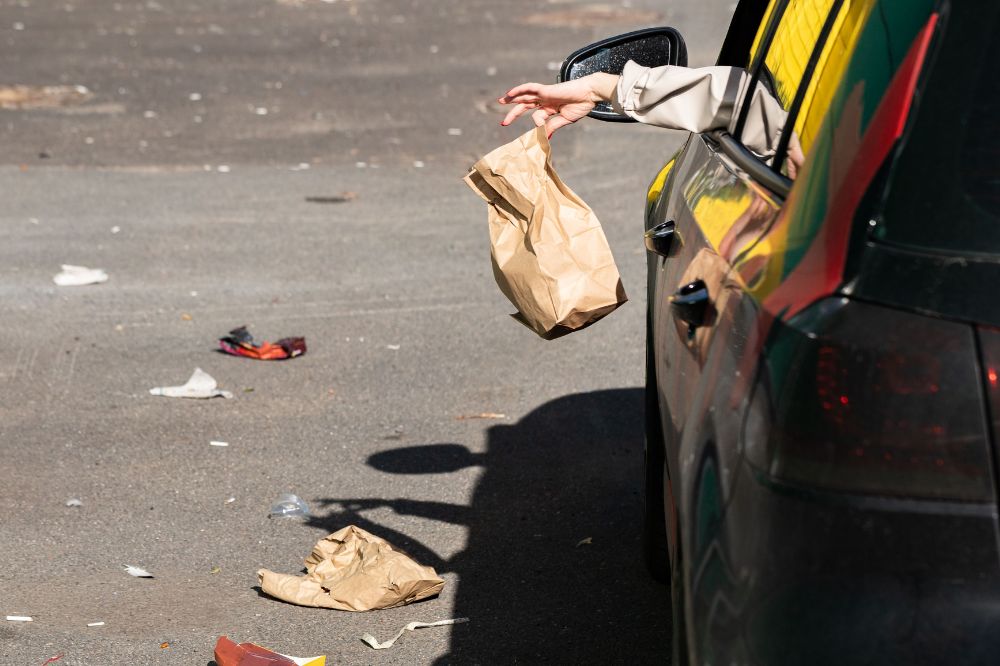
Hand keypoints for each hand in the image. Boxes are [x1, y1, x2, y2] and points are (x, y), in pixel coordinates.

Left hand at [498, 73, 618, 136]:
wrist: (590, 94)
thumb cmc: (581, 104)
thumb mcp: (565, 119)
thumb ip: (553, 125)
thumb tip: (545, 135)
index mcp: (551, 107)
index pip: (537, 115)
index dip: (536, 125)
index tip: (541, 133)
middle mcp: (546, 99)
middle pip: (526, 105)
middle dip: (514, 112)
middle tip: (504, 122)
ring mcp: (545, 94)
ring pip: (524, 95)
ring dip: (512, 98)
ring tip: (501, 101)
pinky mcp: (545, 89)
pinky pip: (528, 88)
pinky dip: (518, 90)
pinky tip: (510, 94)